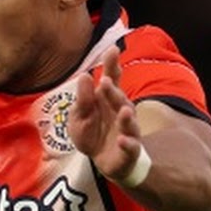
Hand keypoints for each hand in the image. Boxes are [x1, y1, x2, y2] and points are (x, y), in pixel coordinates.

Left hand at [69, 46, 144, 179]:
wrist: (100, 161)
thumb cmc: (92, 134)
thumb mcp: (79, 117)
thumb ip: (82, 100)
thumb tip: (84, 76)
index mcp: (108, 100)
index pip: (112, 79)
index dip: (113, 65)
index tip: (112, 50)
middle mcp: (121, 111)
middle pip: (120, 99)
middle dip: (114, 92)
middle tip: (105, 83)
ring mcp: (127, 130)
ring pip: (130, 122)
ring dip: (127, 116)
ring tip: (123, 111)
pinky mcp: (129, 150)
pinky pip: (131, 146)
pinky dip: (128, 143)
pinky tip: (122, 140)